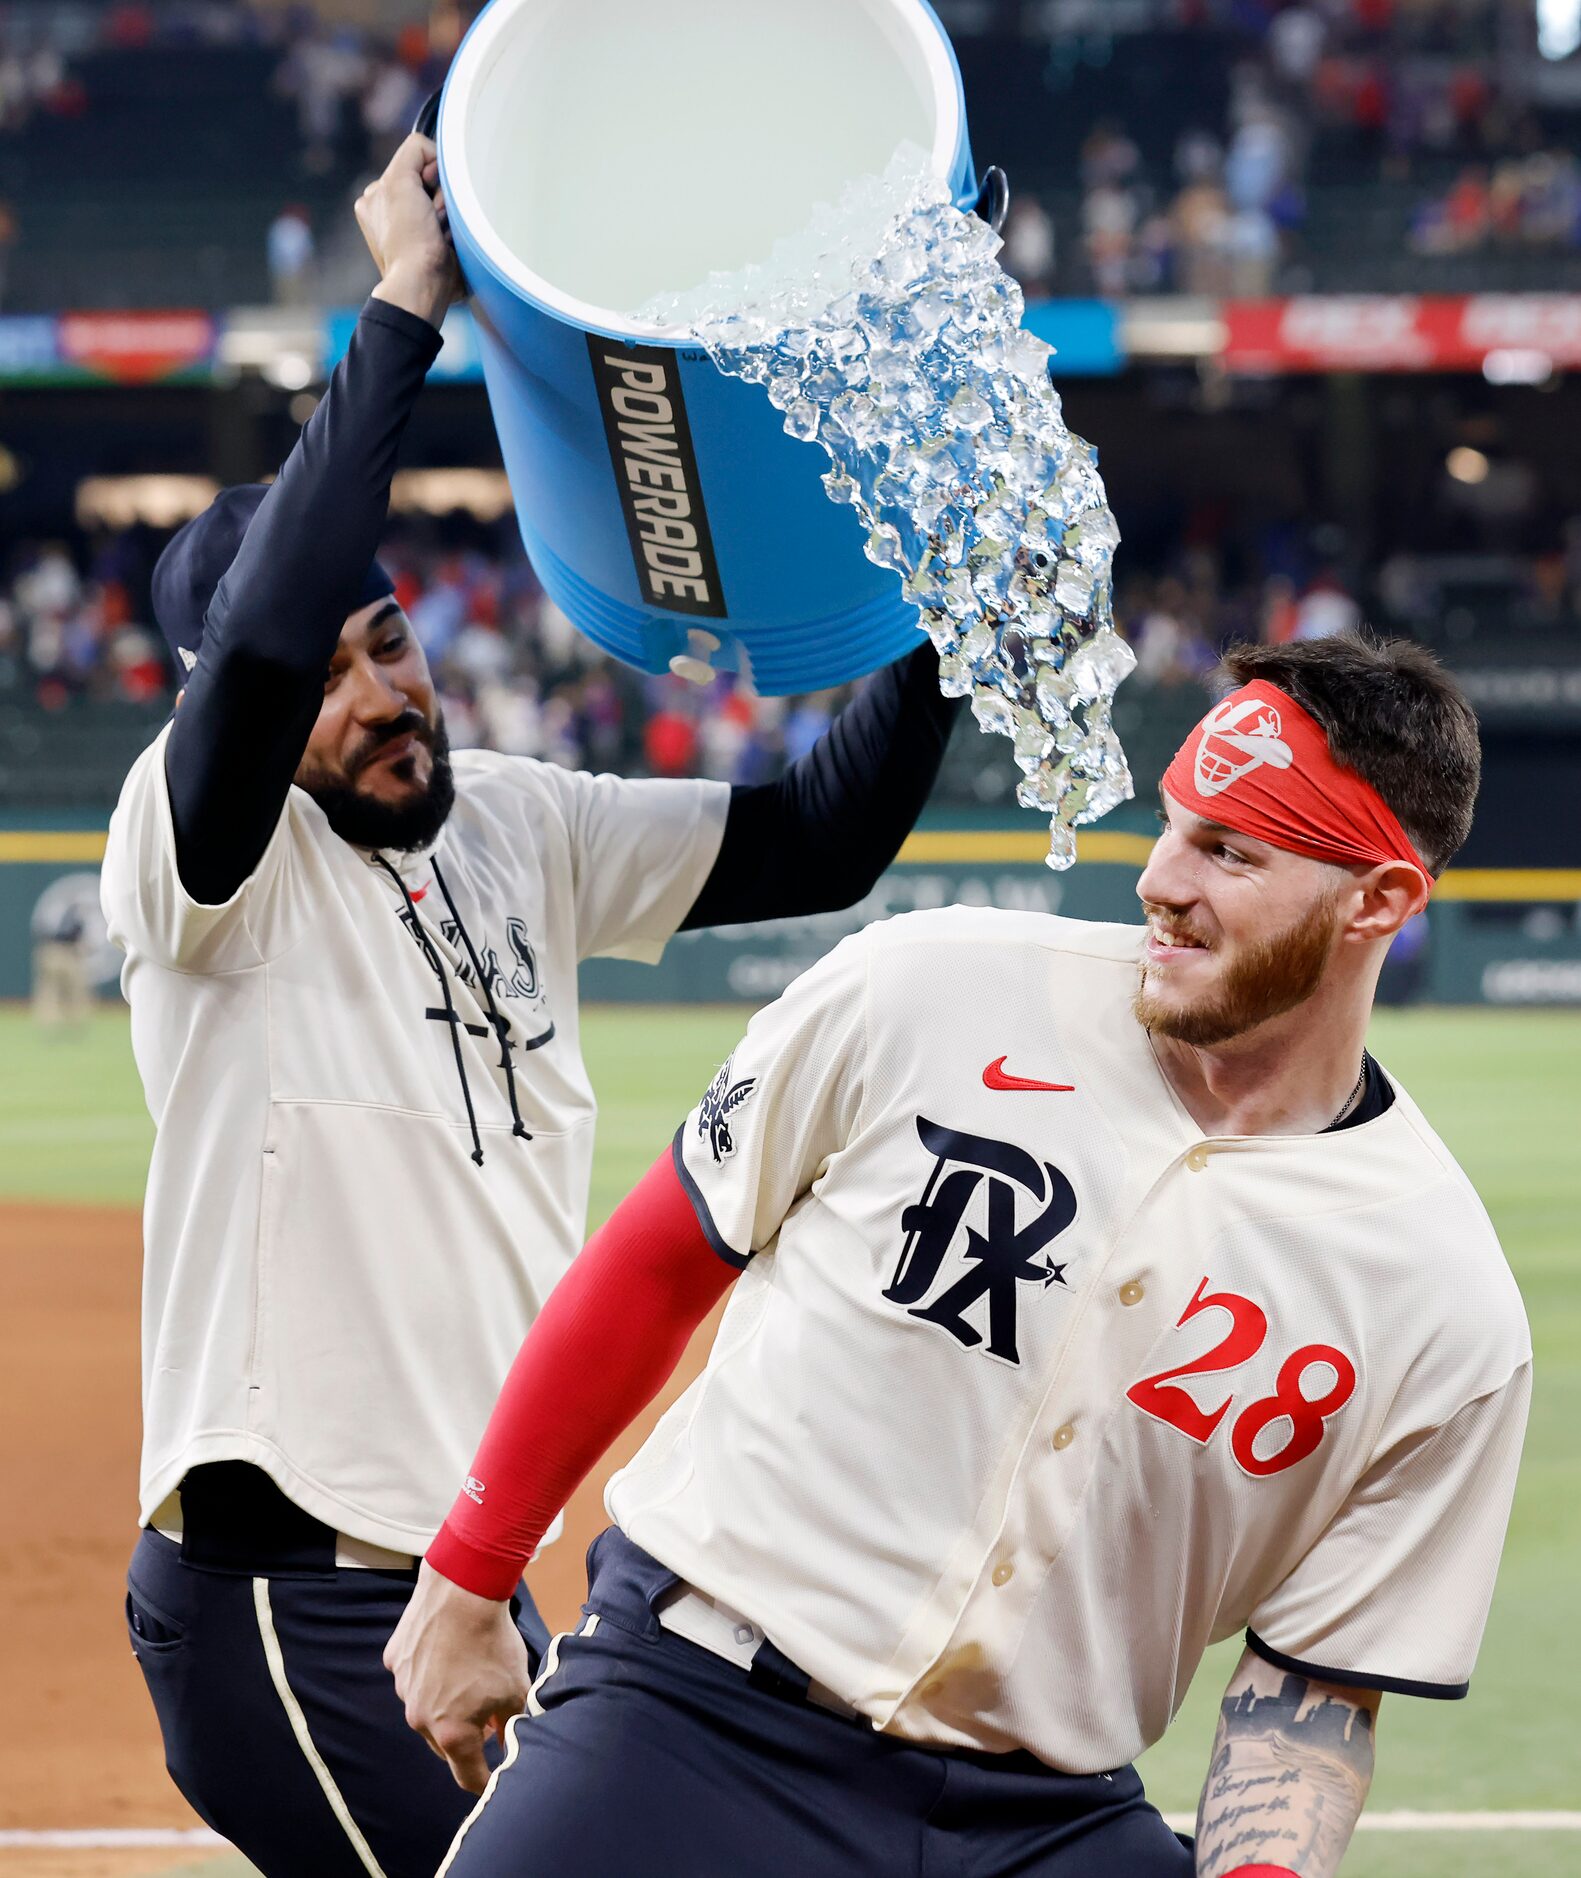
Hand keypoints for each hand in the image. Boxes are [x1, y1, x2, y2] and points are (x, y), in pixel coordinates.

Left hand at [359, 132, 461, 330]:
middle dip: (439, 196)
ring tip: (441, 235)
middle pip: (431, 182)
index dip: (427, 173)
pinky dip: (456, 229)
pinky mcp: (435, 251)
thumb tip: (436, 156)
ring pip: (446, 202)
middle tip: (434, 219)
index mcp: (377, 196)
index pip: (414, 162)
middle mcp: (391, 212)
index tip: (425, 196)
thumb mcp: (399, 180)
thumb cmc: (409, 238)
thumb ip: (414, 152)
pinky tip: (448, 243)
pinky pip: (455, 223)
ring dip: (449, 214)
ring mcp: (413, 233)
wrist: (424, 284)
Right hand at [384, 1560, 531, 1793]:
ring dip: (445, 1704)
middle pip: (445, 1743)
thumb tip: (507, 1744)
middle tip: (488, 1721)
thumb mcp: (515, 1689)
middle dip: (466, 1738)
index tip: (492, 1782)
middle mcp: (420, 1718)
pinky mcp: (395, 1661)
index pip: (467, 1775)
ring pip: (426, 1709)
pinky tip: (447, 1651)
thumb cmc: (493, 1642)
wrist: (463, 1591)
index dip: (483, 1781)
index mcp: (451, 1733)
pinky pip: (413, 1677)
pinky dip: (428, 1673)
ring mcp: (403, 1688)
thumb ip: (510, 1725)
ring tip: (468, 1678)